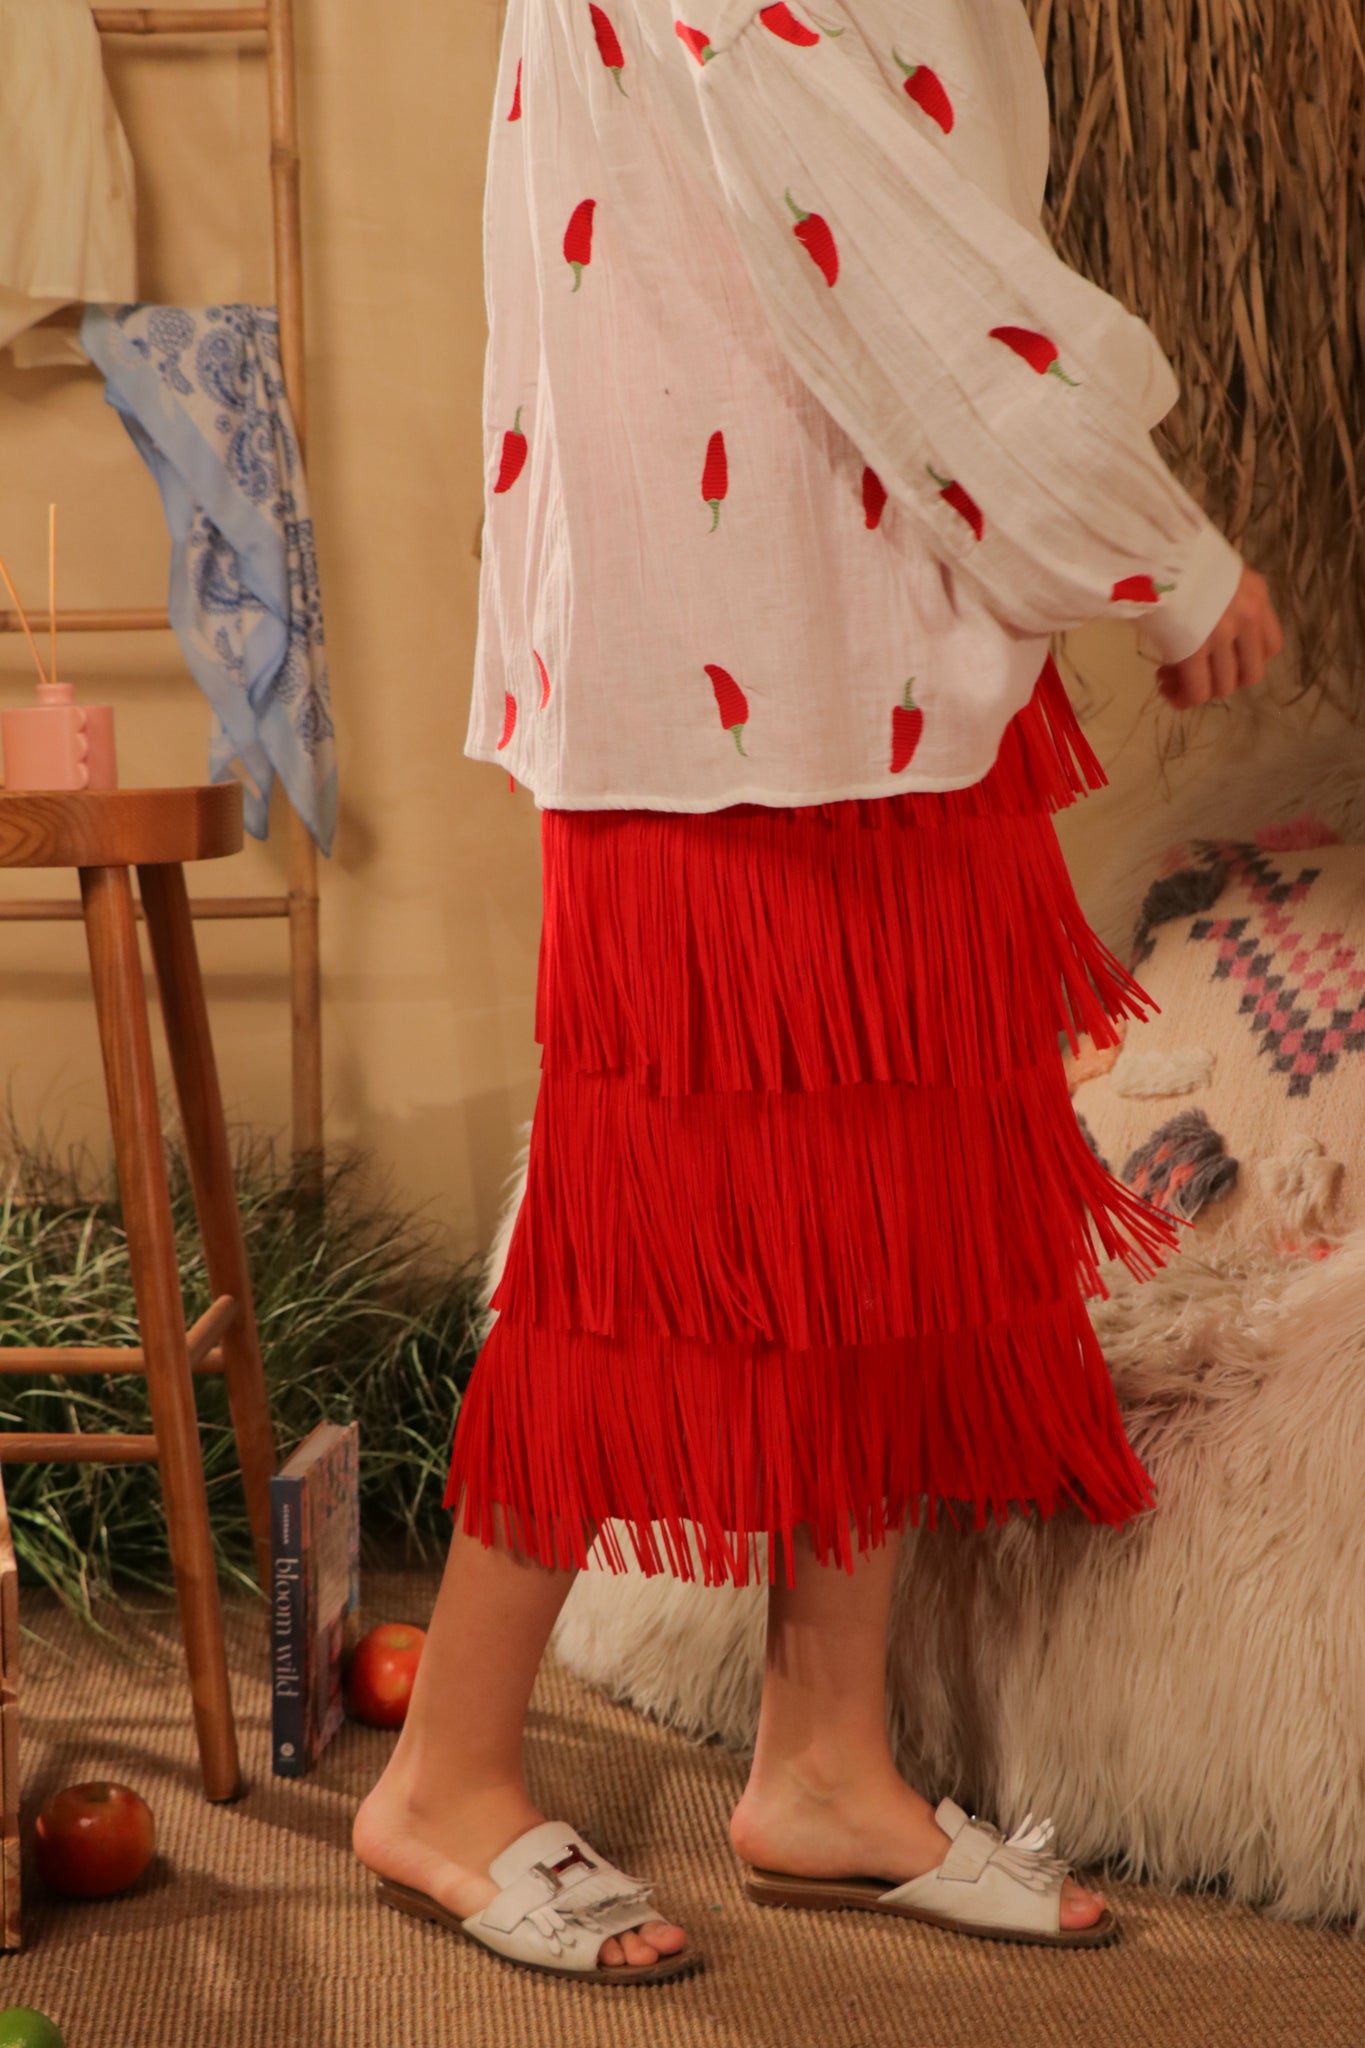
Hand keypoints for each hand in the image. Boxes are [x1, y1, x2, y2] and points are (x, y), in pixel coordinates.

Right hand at [1154, 564, 1284, 708]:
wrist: (1153, 546)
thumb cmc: (1174, 551)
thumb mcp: (1213, 569)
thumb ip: (1220, 597)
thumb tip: (1201, 624)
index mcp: (1256, 595)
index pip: (1271, 646)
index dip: (1246, 662)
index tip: (1218, 658)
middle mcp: (1248, 616)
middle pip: (1251, 674)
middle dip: (1222, 681)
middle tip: (1193, 673)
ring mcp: (1223, 634)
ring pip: (1224, 687)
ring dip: (1198, 690)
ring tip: (1170, 678)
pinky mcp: (1195, 649)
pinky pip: (1198, 691)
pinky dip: (1183, 697)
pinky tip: (1165, 685)